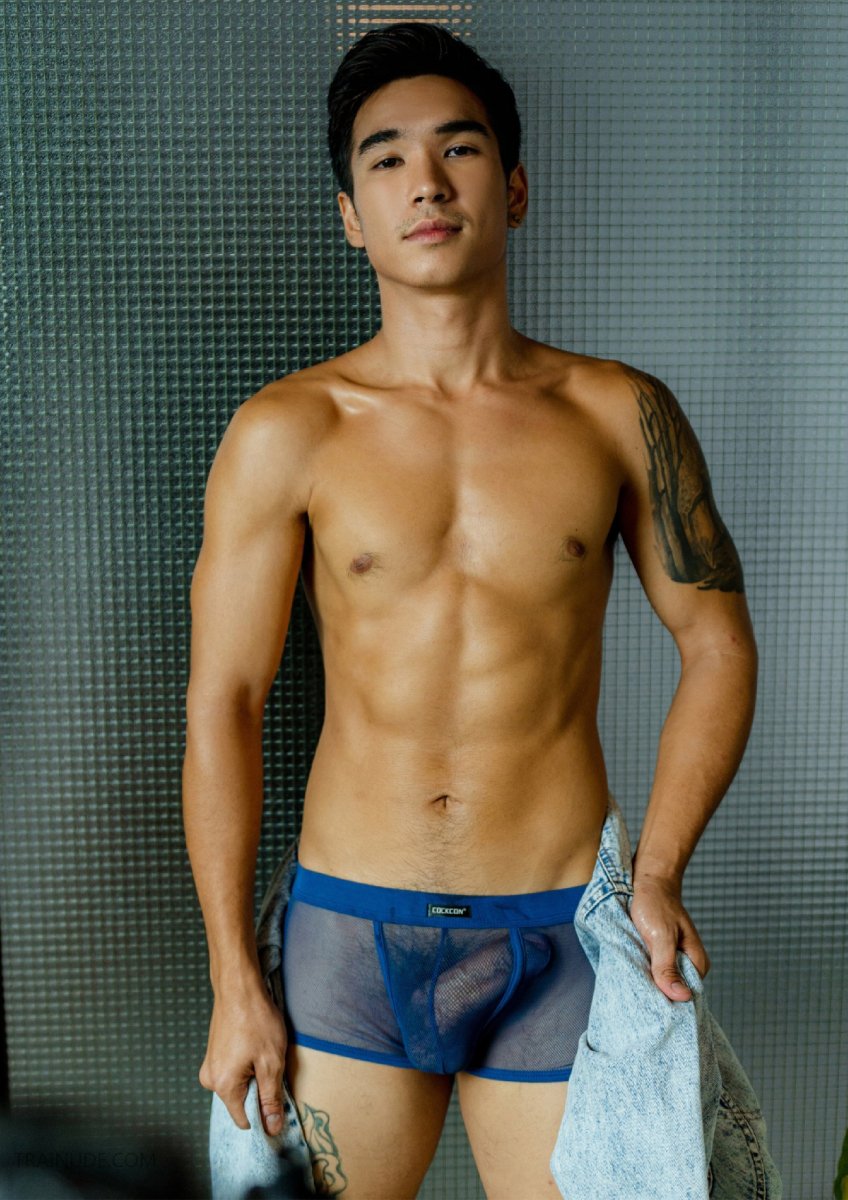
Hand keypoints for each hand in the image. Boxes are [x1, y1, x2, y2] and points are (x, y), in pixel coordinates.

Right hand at [199, 982, 288, 1135]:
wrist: (238, 986)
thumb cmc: (256, 1021)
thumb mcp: (271, 1062)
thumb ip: (271, 1098)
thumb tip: (273, 1128)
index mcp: (224, 1086)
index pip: (245, 1120)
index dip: (265, 1116)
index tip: (280, 1102)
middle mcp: (211, 1081)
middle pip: (241, 1102)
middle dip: (260, 1091)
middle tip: (272, 1066)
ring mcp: (210, 1066)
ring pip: (238, 1085)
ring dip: (254, 1076)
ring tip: (263, 1052)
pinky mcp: (213, 1055)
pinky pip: (233, 1072)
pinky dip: (246, 1065)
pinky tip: (255, 1046)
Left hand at [628, 874, 710, 1001]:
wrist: (648, 879)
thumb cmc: (655, 904)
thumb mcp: (660, 936)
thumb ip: (667, 966)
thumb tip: (682, 997)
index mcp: (697, 963)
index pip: (686, 997)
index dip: (668, 1004)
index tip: (649, 1010)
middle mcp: (688, 964)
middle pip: (673, 991)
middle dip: (655, 994)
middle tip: (634, 998)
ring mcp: (674, 959)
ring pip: (661, 980)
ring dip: (647, 982)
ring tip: (630, 987)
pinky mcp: (660, 953)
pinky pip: (652, 969)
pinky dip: (642, 971)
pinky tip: (630, 973)